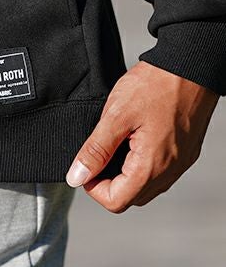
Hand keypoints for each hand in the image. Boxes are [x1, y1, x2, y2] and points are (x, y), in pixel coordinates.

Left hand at [65, 61, 219, 212]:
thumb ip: (95, 150)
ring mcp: (180, 163)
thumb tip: (77, 177)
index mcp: (151, 166)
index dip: (93, 187)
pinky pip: (159, 171)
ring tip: (115, 143)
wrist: (190, 65)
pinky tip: (133, 139)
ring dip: (124, 173)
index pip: (115, 201)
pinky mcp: (185, 152)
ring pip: (145, 186)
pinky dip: (141, 163)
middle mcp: (170, 171)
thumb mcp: (116, 116)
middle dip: (108, 182)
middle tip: (98, 152)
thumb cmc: (155, 85)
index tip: (86, 164)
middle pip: (130, 197)